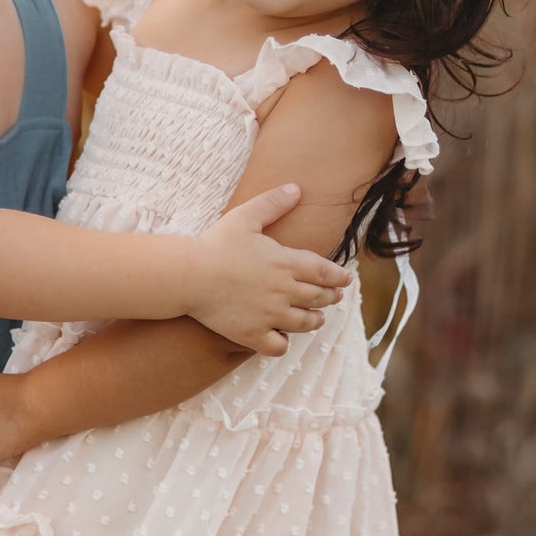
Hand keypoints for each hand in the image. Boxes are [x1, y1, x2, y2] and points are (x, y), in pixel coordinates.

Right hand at [190, 185, 351, 354]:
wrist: (188, 275)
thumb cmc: (215, 244)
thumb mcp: (245, 216)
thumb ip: (273, 203)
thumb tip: (296, 188)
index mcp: (286, 263)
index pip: (325, 272)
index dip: (339, 277)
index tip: (346, 279)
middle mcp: (284, 291)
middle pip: (319, 298)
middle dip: (331, 297)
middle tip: (335, 296)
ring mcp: (269, 315)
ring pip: (305, 323)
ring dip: (315, 320)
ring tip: (316, 318)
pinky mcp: (252, 334)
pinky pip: (278, 346)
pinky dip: (284, 343)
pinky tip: (282, 336)